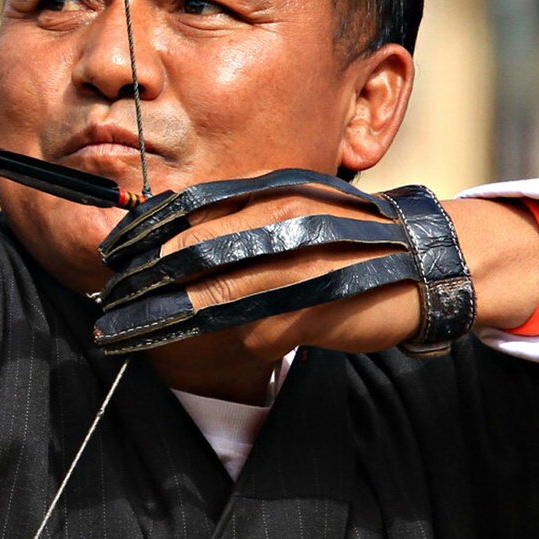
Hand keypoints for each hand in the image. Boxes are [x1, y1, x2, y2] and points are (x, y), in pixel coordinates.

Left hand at [92, 171, 499, 402]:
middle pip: (192, 253)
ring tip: (122, 333)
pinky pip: (253, 330)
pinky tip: (191, 348)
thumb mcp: (293, 209)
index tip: (111, 255)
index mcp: (272, 190)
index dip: (144, 233)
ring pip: (214, 295)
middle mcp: (282, 220)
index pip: (191, 206)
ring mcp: (300, 264)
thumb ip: (240, 219)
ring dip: (162, 319)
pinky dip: (218, 341)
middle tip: (108, 303)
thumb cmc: (348, 240)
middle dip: (141, 282)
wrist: (430, 260)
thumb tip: (174, 242)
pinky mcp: (318, 308)